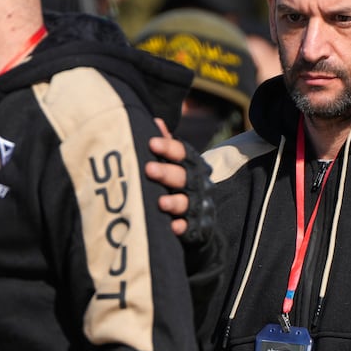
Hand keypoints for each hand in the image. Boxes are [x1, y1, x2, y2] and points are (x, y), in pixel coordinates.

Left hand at [146, 121, 189, 235]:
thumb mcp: (175, 164)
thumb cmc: (179, 185)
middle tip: (149, 169)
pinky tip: (173, 227)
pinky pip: (191, 228)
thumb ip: (167, 145)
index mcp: (193, 165)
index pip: (184, 153)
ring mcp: (199, 206)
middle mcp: (199, 184)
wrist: (201, 220)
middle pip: (184, 176)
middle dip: (167, 173)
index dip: (169, 148)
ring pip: (187, 202)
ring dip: (174, 202)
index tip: (151, 143)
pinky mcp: (198, 228)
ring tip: (161, 202)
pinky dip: (182, 228)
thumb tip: (156, 121)